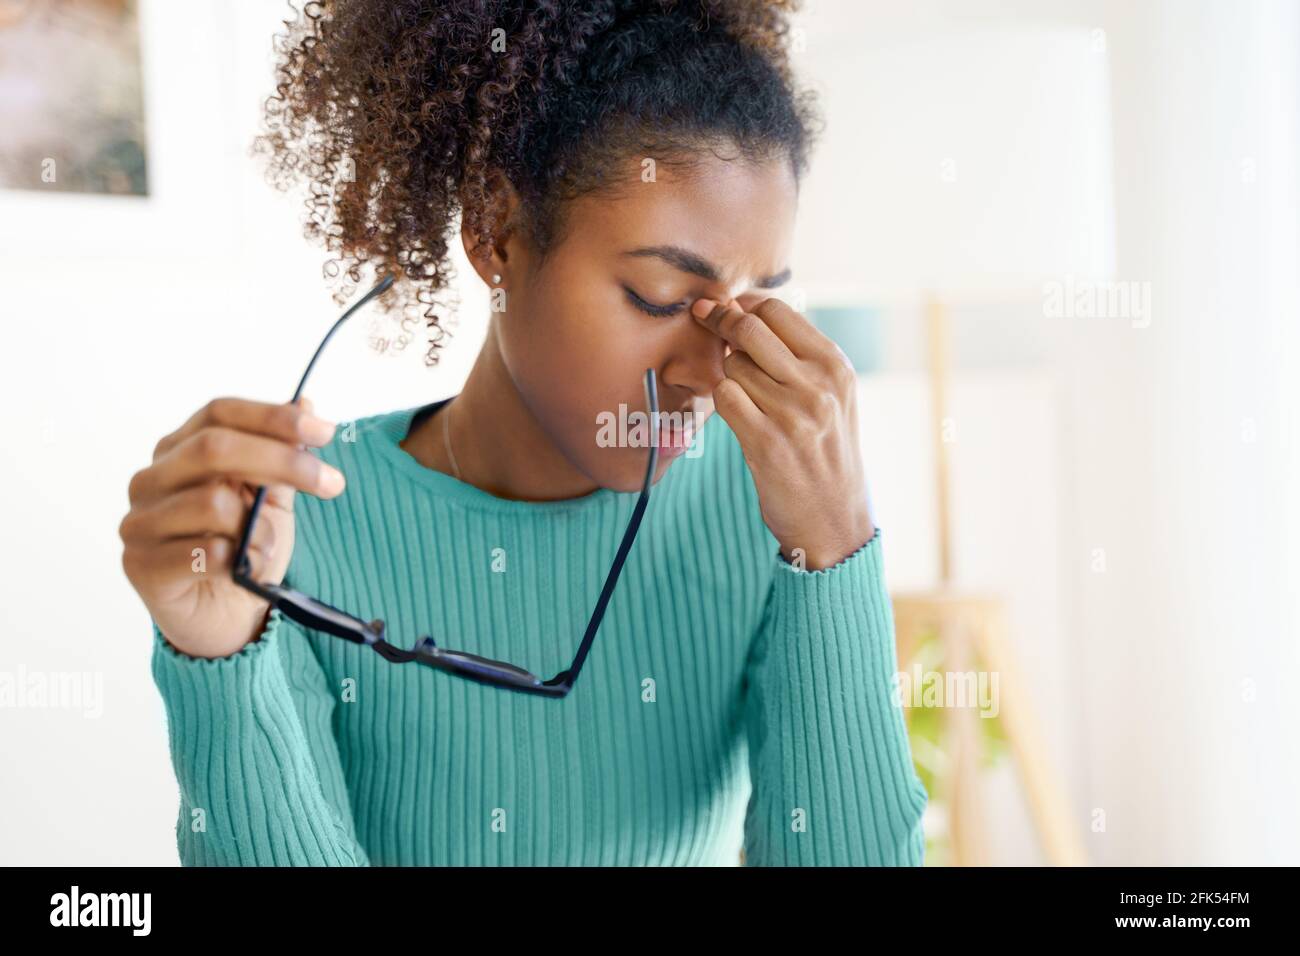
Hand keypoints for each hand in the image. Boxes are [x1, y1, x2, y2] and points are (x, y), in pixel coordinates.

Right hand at [119, 397, 344, 658]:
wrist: (225, 618)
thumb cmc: (244, 550)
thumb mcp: (273, 500)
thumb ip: (284, 457)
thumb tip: (307, 404)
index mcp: (180, 450)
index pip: (220, 413)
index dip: (273, 417)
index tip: (324, 433)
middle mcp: (151, 479)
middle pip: (214, 448)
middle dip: (282, 462)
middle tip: (331, 484)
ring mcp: (140, 521)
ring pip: (211, 502)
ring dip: (260, 527)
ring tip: (269, 548)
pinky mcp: (140, 565)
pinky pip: (202, 552)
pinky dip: (238, 560)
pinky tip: (244, 570)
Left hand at [691, 296, 873, 570]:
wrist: (834, 519)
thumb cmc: (826, 452)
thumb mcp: (833, 397)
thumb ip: (800, 356)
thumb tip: (747, 310)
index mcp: (835, 366)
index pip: (777, 310)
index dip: (743, 305)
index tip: (727, 309)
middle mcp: (818, 385)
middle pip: (749, 327)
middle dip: (720, 322)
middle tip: (705, 323)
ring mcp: (792, 414)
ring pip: (732, 364)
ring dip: (726, 374)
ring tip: (743, 395)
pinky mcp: (765, 442)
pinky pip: (724, 398)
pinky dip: (722, 401)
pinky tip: (735, 415)